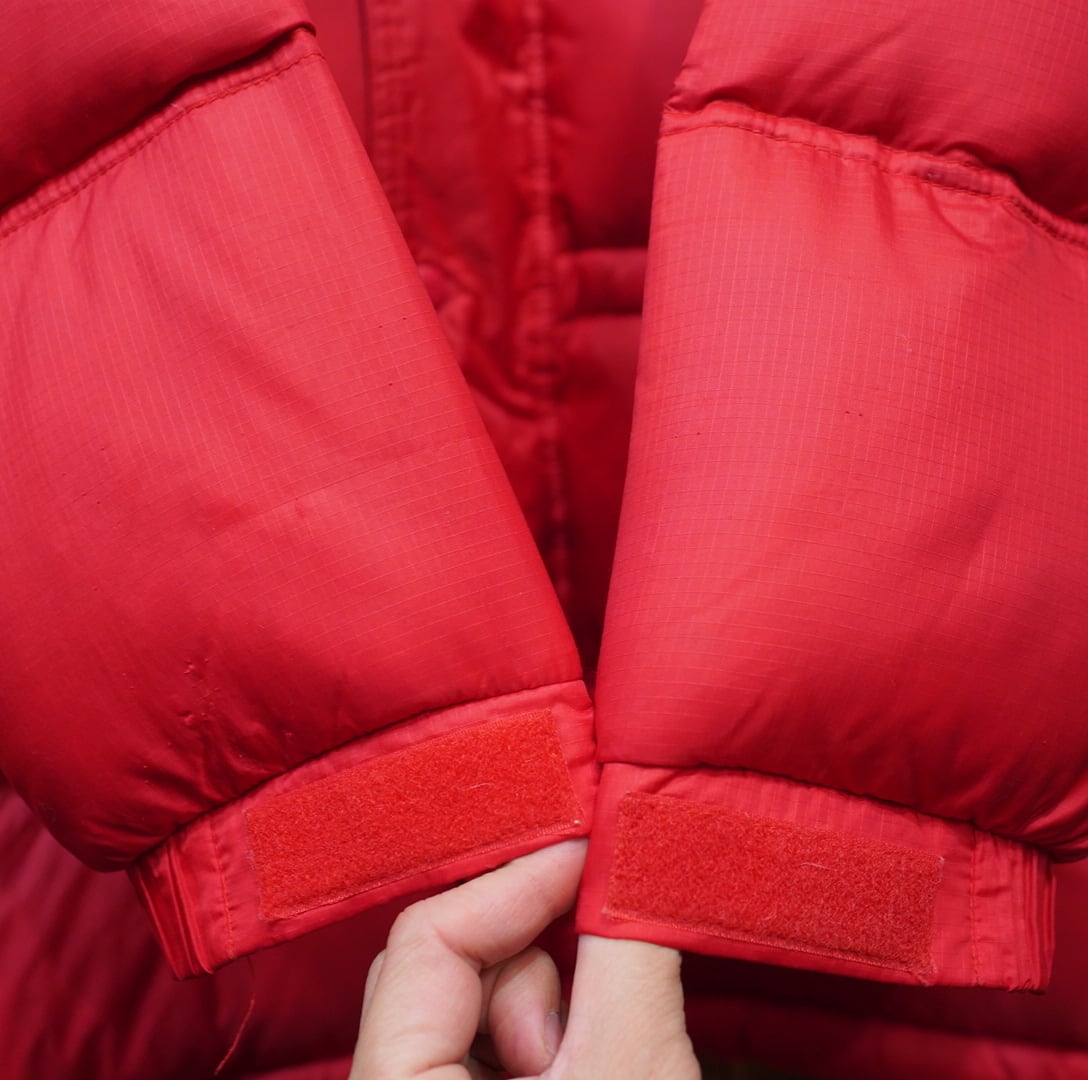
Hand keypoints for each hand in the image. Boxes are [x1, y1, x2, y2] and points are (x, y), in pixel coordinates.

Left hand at [349, 840, 698, 1078]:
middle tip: (593, 1021)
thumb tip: (634, 836)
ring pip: (469, 1005)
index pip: (426, 938)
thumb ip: (624, 941)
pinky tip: (585, 1071)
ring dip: (542, 1018)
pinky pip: (482, 1047)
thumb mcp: (633, 1064)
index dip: (519, 882)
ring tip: (598, 1072)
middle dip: (533, 970)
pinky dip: (542, 1043)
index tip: (595, 856)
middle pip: (443, 965)